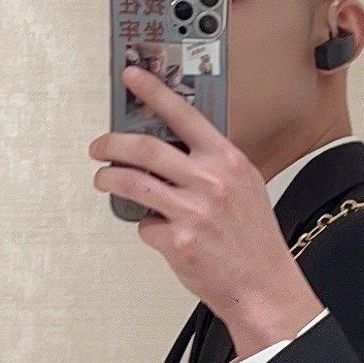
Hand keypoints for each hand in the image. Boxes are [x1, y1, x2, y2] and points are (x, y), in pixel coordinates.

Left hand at [88, 65, 322, 355]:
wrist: (264, 286)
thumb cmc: (254, 241)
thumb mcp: (245, 189)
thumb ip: (214, 166)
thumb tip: (173, 149)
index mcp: (228, 162)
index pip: (184, 115)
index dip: (153, 92)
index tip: (132, 76)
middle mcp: (210, 182)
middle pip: (145, 148)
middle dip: (112, 144)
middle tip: (99, 147)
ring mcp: (192, 212)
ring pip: (132, 184)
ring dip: (109, 179)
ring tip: (104, 180)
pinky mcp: (178, 241)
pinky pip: (144, 225)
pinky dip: (144, 226)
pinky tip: (156, 230)